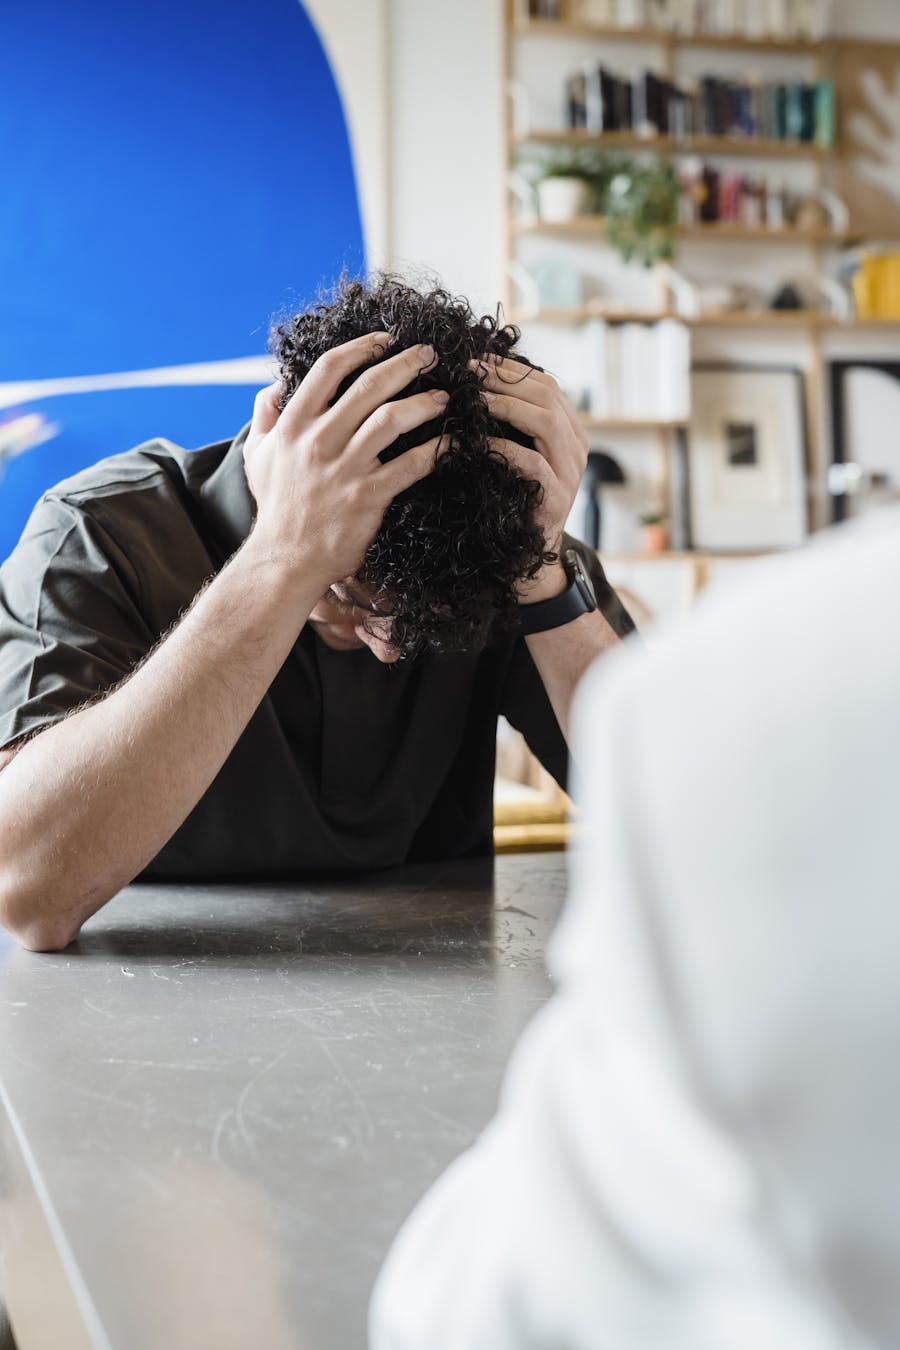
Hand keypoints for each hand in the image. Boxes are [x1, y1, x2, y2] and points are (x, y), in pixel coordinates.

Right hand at [244, 336, 445, 590]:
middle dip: (406, 363)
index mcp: (293, 424)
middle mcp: (319, 439)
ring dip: (424, 403)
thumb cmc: (277, 508)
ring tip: (444, 398)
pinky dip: (435, 450)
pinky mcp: (368, 496)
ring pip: (392, 419)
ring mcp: (345, 468)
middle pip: (369, 385)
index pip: (329, 368)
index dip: (361, 347)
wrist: (286, 560)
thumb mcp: (257, 456)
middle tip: (430, 355)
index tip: (385, 340)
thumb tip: (276, 383)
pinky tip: (450, 442)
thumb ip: (265, 416)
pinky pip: (411, 465)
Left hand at [472, 356, 588, 600]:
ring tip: (476, 399)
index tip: (476, 360)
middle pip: (548, 396)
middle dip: (506, 380)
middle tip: (470, 373)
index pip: (546, 386)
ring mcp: (570, 474)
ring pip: (546, 423)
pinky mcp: (556, 499)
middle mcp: (577, 448)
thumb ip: (509, 425)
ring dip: (507, 406)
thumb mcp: (515, 455)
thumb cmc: (511, 500)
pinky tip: (478, 443)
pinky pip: (533, 463)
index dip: (510, 369)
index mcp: (569, 432)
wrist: (525, 557)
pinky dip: (504, 448)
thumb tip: (474, 383)